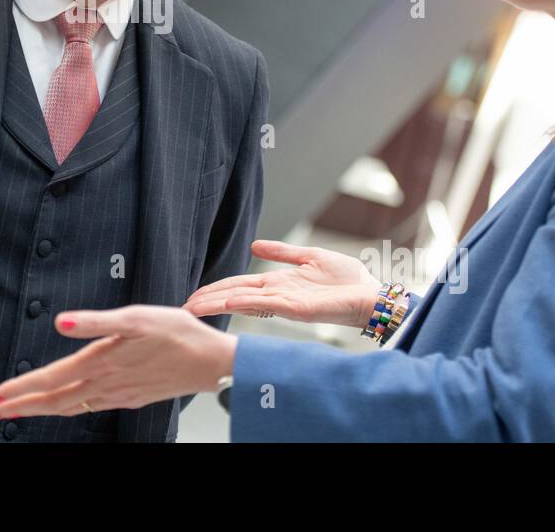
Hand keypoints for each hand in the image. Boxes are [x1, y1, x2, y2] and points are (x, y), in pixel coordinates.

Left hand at [0, 306, 235, 420]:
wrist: (212, 362)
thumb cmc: (178, 334)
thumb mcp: (137, 318)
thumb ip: (95, 321)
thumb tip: (61, 322)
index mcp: (101, 362)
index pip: (51, 379)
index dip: (21, 389)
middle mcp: (105, 383)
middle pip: (55, 400)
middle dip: (21, 406)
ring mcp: (118, 394)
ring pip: (71, 406)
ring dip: (41, 408)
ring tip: (19, 411)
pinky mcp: (130, 396)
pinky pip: (90, 406)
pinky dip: (69, 408)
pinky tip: (67, 405)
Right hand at [183, 238, 382, 326]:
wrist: (370, 294)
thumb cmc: (347, 279)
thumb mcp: (309, 257)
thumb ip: (282, 252)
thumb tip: (255, 246)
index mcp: (278, 284)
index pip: (240, 286)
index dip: (217, 289)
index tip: (195, 295)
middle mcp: (277, 295)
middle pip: (236, 295)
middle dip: (210, 300)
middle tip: (184, 307)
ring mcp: (285, 303)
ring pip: (244, 302)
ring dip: (219, 304)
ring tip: (195, 307)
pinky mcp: (297, 308)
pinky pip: (266, 304)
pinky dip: (246, 303)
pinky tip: (228, 302)